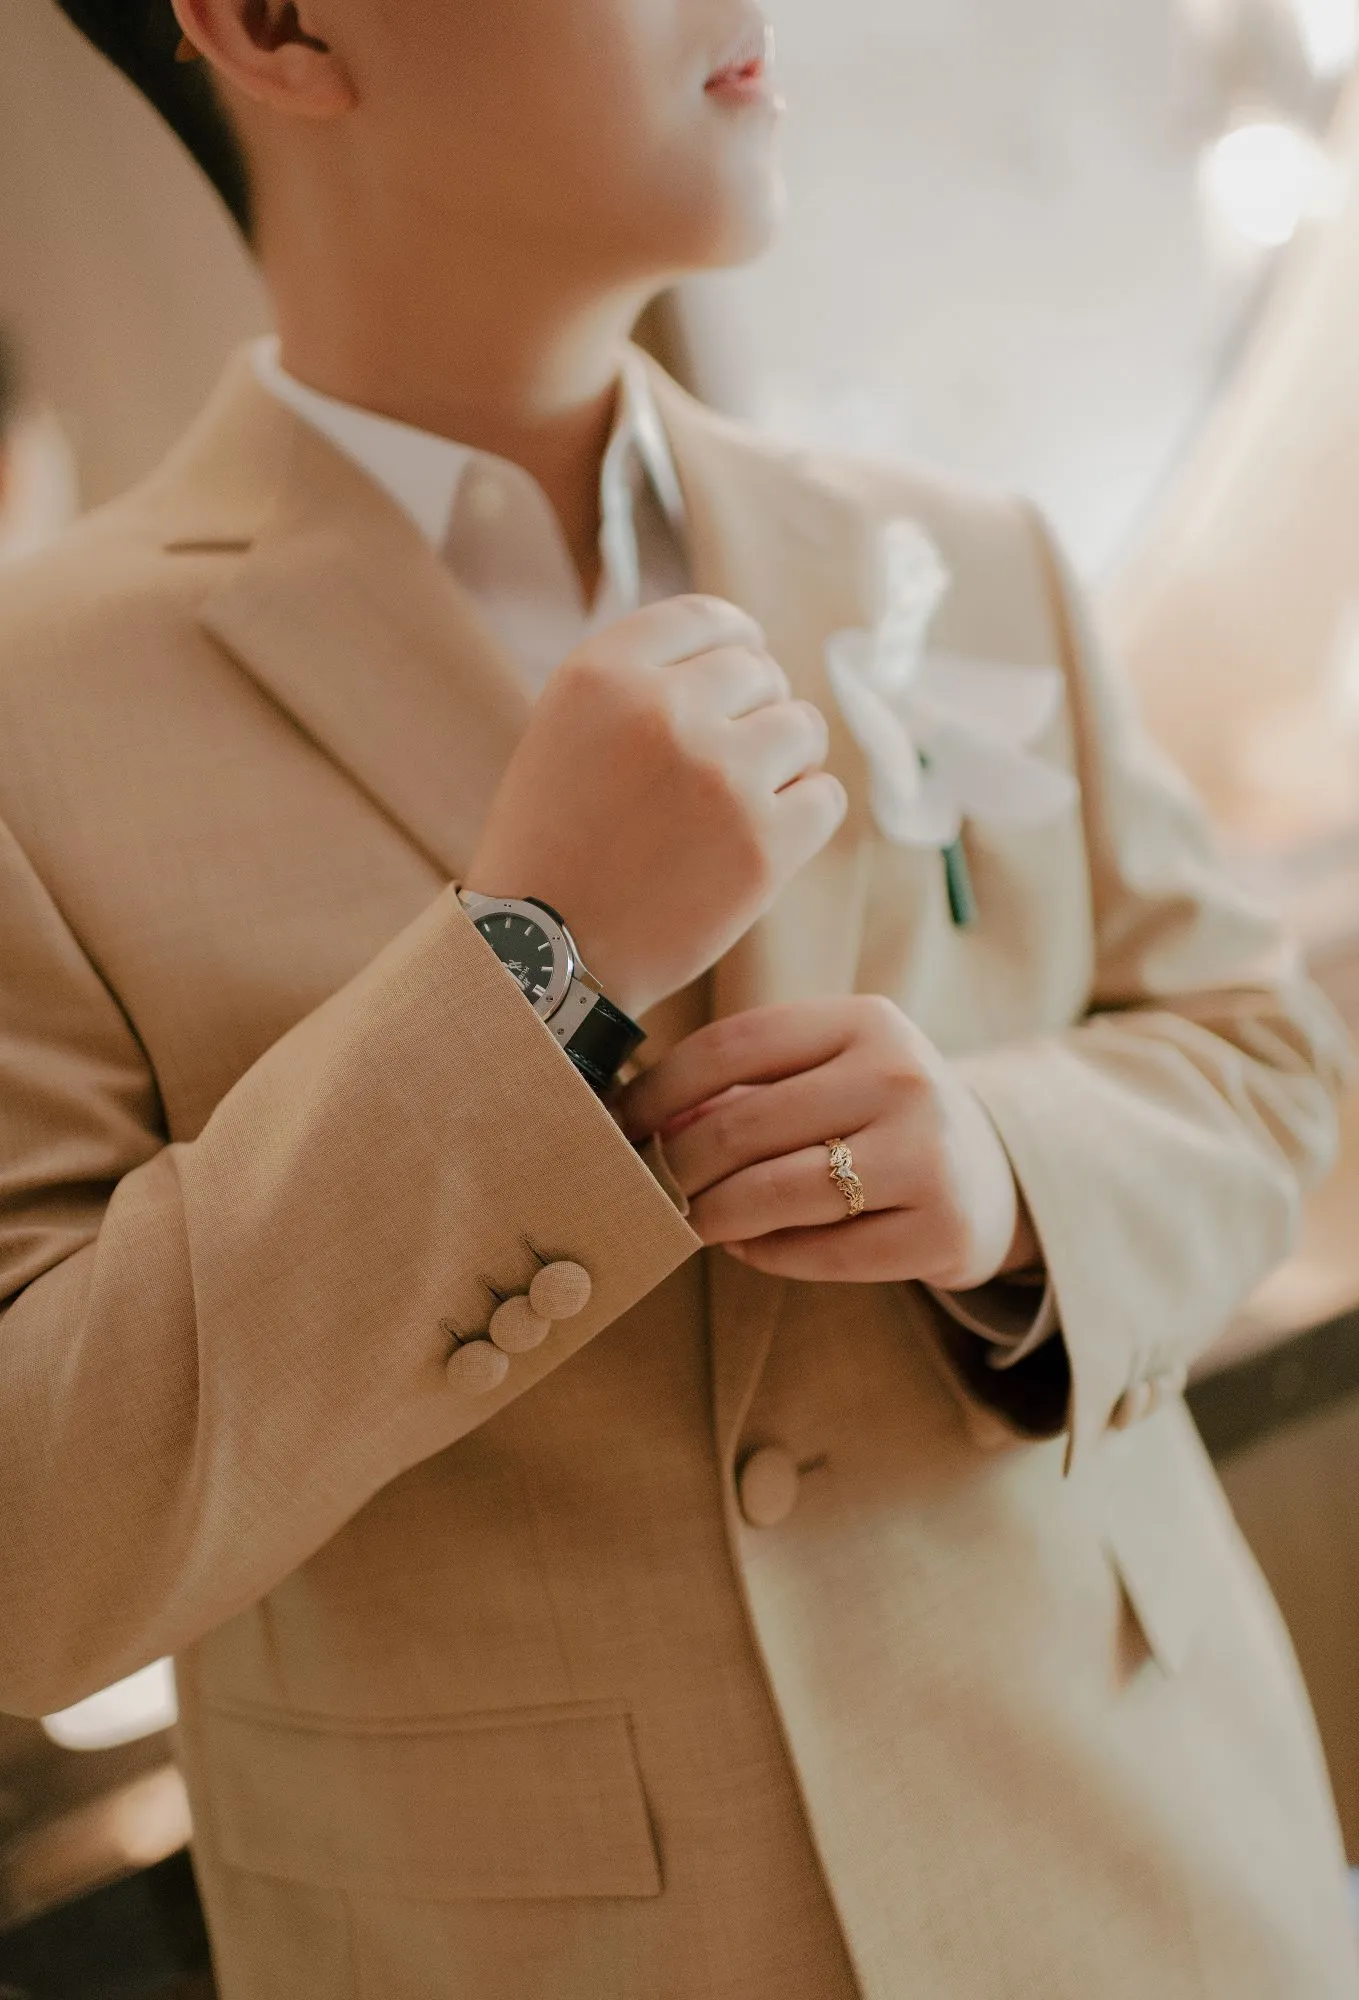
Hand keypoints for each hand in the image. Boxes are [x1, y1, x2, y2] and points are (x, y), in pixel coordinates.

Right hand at [464, 596, 845, 1017]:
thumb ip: (642, 682)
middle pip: (762, 673)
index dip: (735, 644)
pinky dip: (804, 816)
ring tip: (738, 807)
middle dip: (754, 714)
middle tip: (725, 767)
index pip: (708, 619)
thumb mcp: (567, 731)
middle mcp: (663, 710)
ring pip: (804, 729)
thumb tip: (746, 651)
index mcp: (603, 673)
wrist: (544, 957)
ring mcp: (720, 774)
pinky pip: (825, 797)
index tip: (741, 672)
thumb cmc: (555, 846)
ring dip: (785, 762)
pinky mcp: (763, 842)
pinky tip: (761, 841)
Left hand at [621, 997, 1038, 1289]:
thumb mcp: (827, 1076)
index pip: (733, 1045)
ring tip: (686, 1221)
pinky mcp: (940, 1228)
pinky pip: (819, 1252)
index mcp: (866, 1021)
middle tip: (643, 1186)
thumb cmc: (878, 1118)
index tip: (620, 1123)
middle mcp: (902, 1077)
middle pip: (744, 1123)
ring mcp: (927, 1154)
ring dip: (710, 1215)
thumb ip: (743, 1090)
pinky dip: (766, 1254)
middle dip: (675, 1163)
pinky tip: (747, 1247)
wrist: (990, 1177)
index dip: (660, 1088)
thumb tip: (642, 1123)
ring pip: (775, 1192)